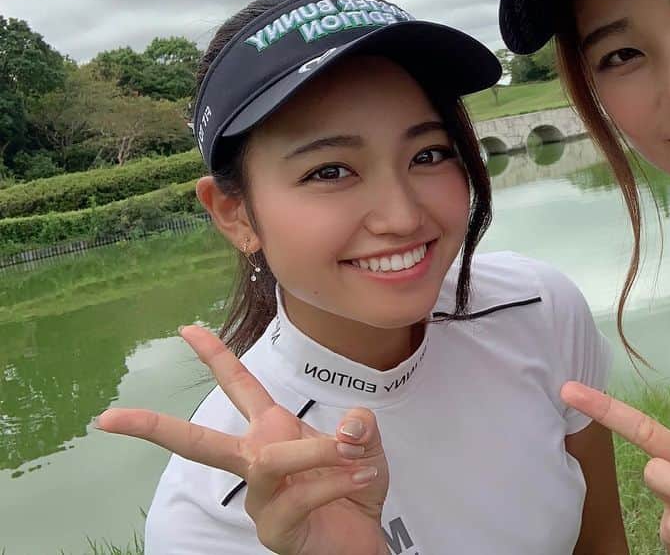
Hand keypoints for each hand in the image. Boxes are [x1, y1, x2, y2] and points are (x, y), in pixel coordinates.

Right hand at [96, 325, 389, 554]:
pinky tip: (363, 477)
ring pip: (270, 460)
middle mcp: (256, 460)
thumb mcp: (364, 445)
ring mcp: (259, 498)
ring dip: (317, 450)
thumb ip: (359, 425)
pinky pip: (299, 495)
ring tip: (355, 451)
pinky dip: (337, 481)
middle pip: (198, 442)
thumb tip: (349, 426)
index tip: (187, 328)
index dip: (216, 356)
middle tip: (111, 417)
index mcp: (271, 430)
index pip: (240, 386)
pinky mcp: (273, 529)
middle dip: (154, 427)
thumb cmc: (353, 487)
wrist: (364, 541)